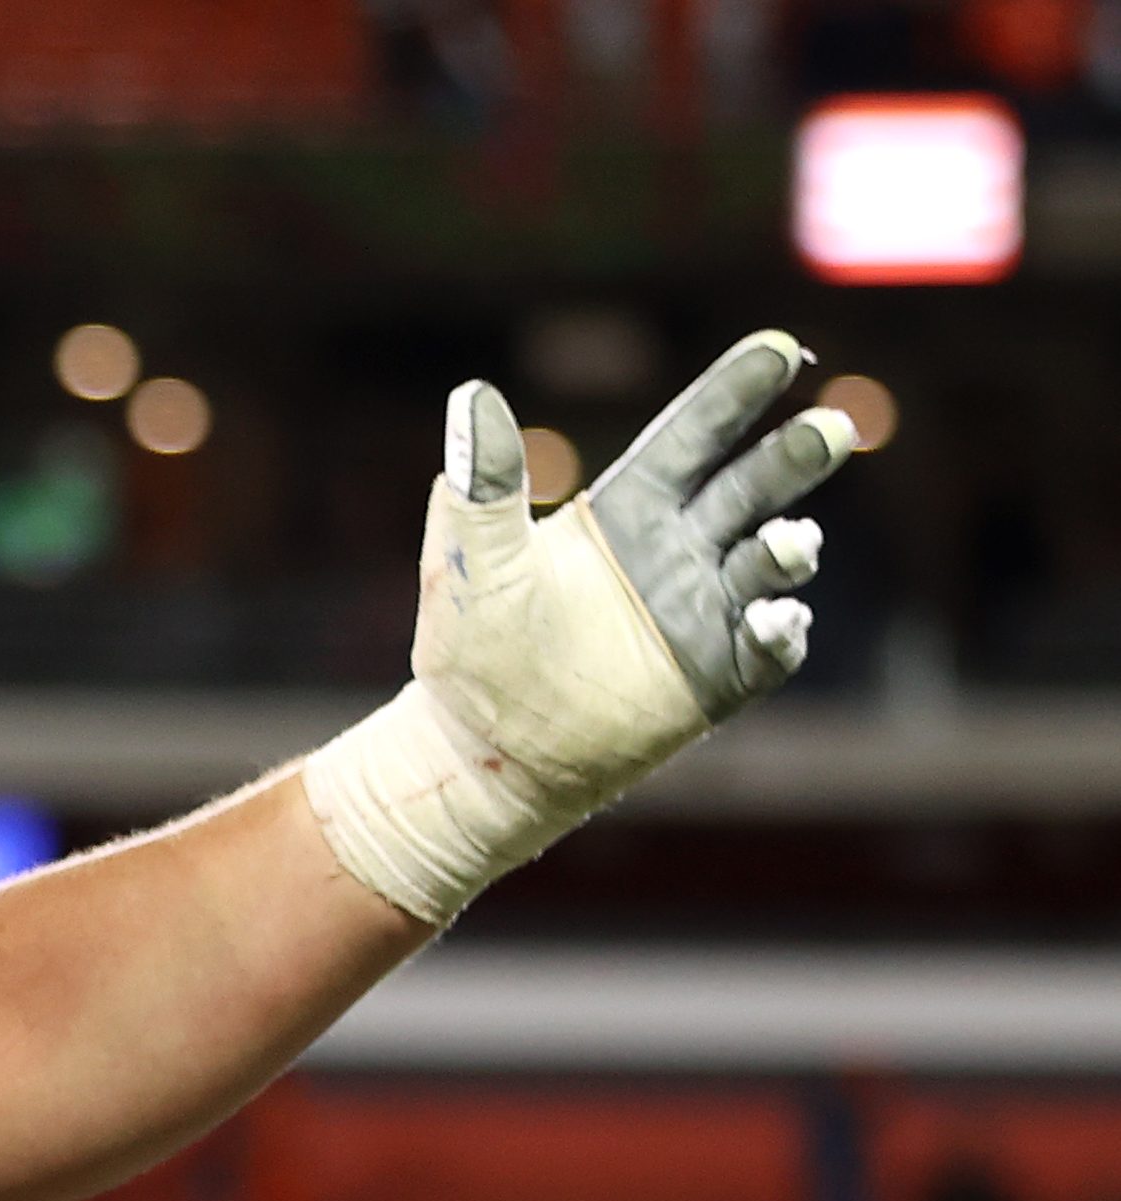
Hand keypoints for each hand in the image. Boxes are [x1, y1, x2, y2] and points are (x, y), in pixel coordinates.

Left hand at [304, 331, 861, 925]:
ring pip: (771, 563)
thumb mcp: (474, 560)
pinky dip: (782, 632)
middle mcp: (678, 551)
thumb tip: (472, 396)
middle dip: (794, 457)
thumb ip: (484, 484)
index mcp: (627, 509)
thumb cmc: (470, 649)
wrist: (481, 751)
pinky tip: (776, 619)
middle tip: (830, 427)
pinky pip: (769, 647)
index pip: (693, 436)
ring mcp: (704, 613)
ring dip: (790, 547)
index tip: (783, 348)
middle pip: (753, 487)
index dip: (736, 392)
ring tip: (787, 543)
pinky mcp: (717, 677)